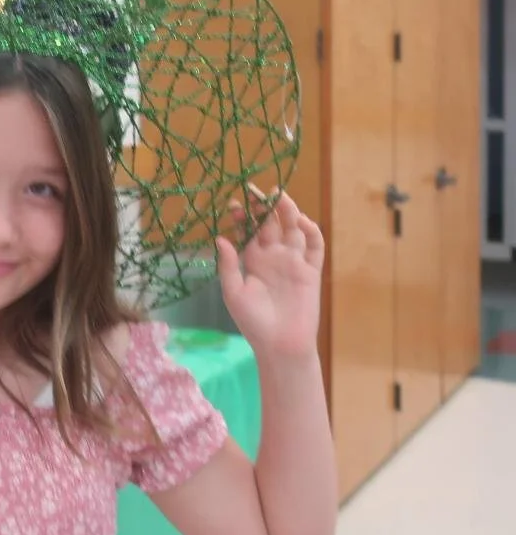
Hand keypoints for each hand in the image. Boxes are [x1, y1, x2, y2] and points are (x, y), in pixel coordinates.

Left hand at [216, 187, 323, 361]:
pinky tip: (302, 221)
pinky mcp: (311, 271)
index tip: (233, 204)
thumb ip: (228, 265)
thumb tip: (220, 238)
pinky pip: (314, 247)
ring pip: (293, 229)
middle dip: (263, 206)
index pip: (248, 231)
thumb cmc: (253, 322)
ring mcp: (293, 261)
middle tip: (255, 189)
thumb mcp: (233, 292)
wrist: (280, 345)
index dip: (242, 216)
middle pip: (270, 224)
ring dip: (288, 212)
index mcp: (252, 260)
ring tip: (279, 196)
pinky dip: (311, 232)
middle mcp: (273, 256)